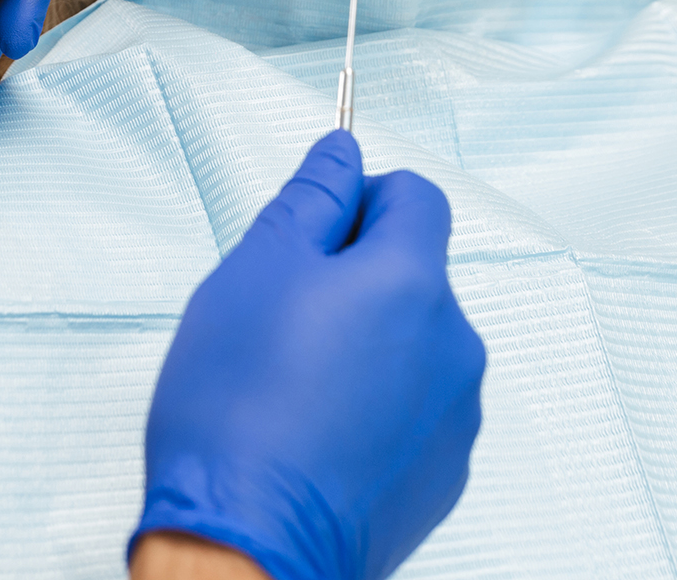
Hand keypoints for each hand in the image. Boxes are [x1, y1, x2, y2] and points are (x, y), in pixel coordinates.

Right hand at [131, 130, 484, 579]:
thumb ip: (310, 197)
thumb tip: (341, 151)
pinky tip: (313, 427)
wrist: (247, 547)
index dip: (361, 197)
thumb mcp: (256, 268)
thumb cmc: (239, 412)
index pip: (416, 195)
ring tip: (291, 378)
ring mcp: (452, 414)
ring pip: (410, 338)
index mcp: (412, 281)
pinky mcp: (439, 471)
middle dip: (355, 272)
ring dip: (364, 337)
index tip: (317, 226)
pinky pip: (412, 403)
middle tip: (282, 309)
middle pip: (413, 269)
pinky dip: (374, 399)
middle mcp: (452, 344)